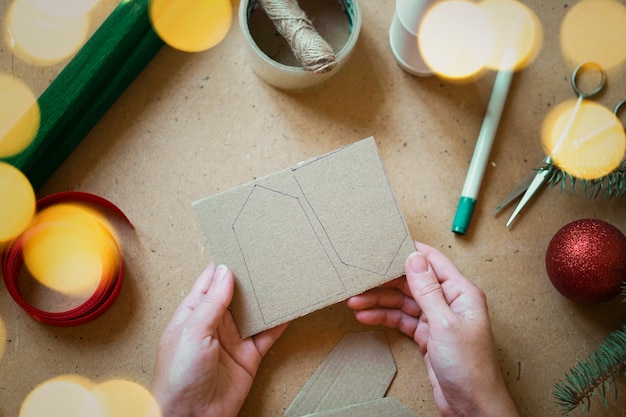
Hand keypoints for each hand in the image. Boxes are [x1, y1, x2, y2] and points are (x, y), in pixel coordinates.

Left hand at [151, 264, 288, 416]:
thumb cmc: (178, 376)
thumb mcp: (192, 332)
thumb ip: (212, 302)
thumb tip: (226, 271)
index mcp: (193, 313)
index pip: (210, 281)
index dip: (225, 264)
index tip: (241, 245)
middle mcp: (214, 323)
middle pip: (236, 293)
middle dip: (250, 277)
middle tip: (268, 257)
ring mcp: (233, 339)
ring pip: (254, 312)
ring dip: (266, 297)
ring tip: (283, 277)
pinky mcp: (249, 356)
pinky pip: (268, 334)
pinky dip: (280, 322)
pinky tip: (290, 308)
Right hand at [346, 242, 518, 416]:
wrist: (472, 406)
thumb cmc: (470, 367)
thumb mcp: (444, 323)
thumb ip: (428, 290)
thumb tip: (414, 258)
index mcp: (461, 292)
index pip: (432, 262)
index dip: (409, 252)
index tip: (385, 246)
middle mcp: (450, 302)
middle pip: (413, 282)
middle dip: (386, 280)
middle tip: (360, 278)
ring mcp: (437, 319)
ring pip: (404, 302)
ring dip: (380, 300)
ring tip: (355, 300)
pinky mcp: (428, 337)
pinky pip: (402, 320)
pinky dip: (384, 317)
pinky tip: (366, 316)